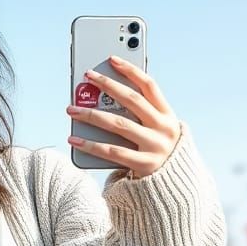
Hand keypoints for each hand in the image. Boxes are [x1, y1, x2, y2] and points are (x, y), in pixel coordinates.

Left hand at [67, 55, 180, 177]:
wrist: (175, 187)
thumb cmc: (157, 152)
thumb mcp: (156, 131)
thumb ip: (140, 116)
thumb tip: (104, 98)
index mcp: (168, 115)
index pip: (149, 86)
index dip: (131, 70)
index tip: (112, 59)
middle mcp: (164, 128)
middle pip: (131, 101)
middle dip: (107, 86)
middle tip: (87, 77)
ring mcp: (155, 147)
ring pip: (118, 124)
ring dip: (92, 115)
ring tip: (71, 109)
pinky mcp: (144, 165)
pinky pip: (111, 152)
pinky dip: (90, 144)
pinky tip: (74, 139)